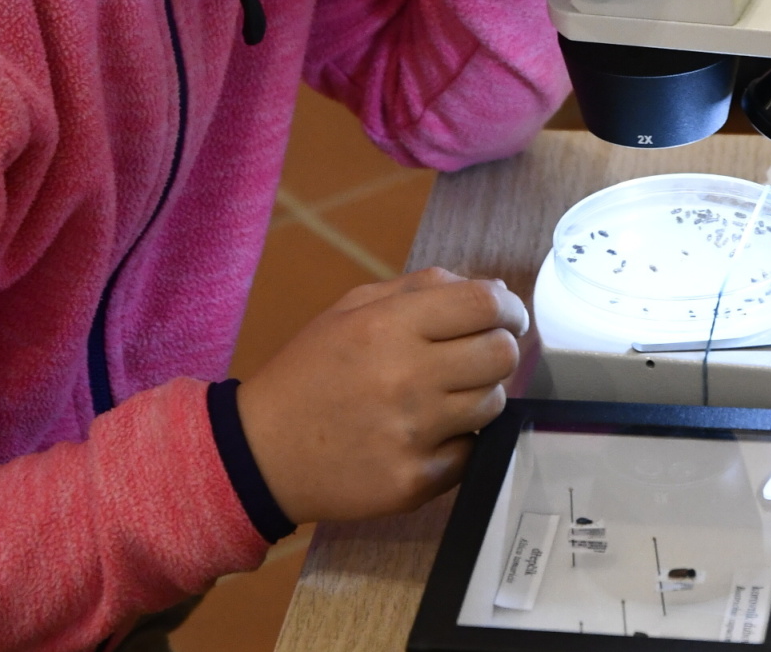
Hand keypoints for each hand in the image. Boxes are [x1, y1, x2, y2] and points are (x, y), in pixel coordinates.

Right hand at [234, 268, 527, 523]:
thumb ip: (421, 288)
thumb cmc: (311, 369)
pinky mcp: (414, 482)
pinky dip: (460, 439)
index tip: (508, 313)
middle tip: (484, 350)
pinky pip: (471, 452)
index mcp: (389, 326)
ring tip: (451, 391)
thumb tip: (487, 289)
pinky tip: (431, 430)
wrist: (263, 451)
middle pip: (500, 354)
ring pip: (493, 403)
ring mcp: (412, 434)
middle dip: (501, 346)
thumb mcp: (352, 307)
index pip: (484, 304)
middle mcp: (405, 377)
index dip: (508, 305)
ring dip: (481, 392)